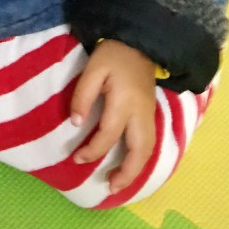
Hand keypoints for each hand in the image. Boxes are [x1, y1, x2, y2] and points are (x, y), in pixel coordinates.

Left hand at [70, 39, 156, 193]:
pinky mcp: (152, 113)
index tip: (76, 158)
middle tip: (109, 187)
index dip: (92, 150)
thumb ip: (83, 96)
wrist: (139, 41)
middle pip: (139, 151)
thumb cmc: (113, 54)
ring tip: (120, 183)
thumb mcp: (92, 69)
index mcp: (124, 102)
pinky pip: (150, 142)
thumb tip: (76, 124)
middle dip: (126, 173)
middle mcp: (141, 113)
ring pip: (148, 150)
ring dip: (136, 169)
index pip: (108, 135)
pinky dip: (142, 159)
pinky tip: (132, 165)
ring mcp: (150, 114)